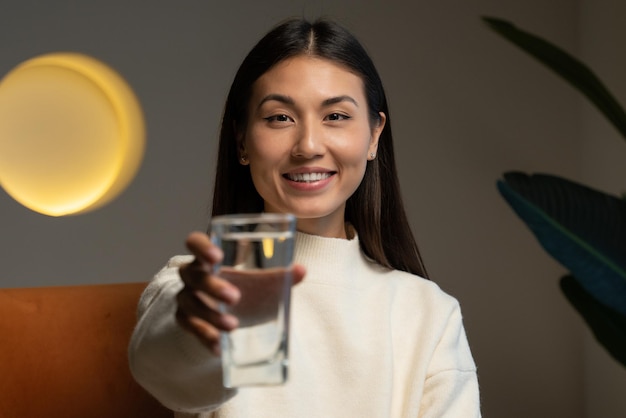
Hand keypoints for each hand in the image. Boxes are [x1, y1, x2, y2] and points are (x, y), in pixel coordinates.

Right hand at [176, 231, 304, 354]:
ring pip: (189, 303)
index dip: (201, 246)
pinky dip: (204, 337)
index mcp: (209, 257)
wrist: (232, 315)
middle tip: (235, 297)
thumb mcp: (262, 283)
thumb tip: (302, 270)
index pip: (195, 242)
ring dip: (210, 315)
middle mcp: (193, 275)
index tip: (216, 256)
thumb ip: (280, 276)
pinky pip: (189, 328)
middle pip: (193, 275)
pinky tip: (219, 346)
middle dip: (212, 286)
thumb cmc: (245, 289)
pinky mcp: (185, 320)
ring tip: (233, 325)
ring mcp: (187, 297)